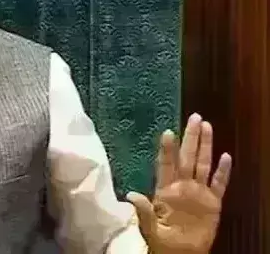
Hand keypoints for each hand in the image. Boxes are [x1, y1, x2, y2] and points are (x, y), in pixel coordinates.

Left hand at [126, 113, 231, 253]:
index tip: (168, 131)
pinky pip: (219, 184)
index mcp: (165, 191)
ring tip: (207, 126)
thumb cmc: (162, 240)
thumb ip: (144, 210)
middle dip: (190, 137)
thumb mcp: (150, 227)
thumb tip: (131, 195)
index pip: (166, 165)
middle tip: (194, 117)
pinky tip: (226, 156)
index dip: (167, 149)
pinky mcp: (213, 203)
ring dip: (205, 146)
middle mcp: (182, 186)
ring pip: (203, 164)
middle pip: (187, 158)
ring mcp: (198, 193)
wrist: (181, 253)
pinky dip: (223, 172)